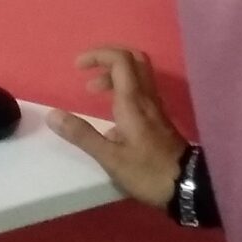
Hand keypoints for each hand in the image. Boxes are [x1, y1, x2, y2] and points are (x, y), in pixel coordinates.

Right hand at [48, 47, 188, 208]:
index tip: (77, 67)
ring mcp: (155, 107)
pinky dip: (123, 90)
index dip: (98, 55)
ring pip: (138, 74)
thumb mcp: (110, 158)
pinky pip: (141, 91)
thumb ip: (82, 135)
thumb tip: (54, 115)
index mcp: (133, 101)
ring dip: (113, 75)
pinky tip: (111, 115)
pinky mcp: (159, 119)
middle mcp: (146, 98)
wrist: (188, 186)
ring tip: (93, 93)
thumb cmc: (148, 171)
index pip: (120, 59)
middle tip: (87, 73)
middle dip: (106, 59)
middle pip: (132, 59)